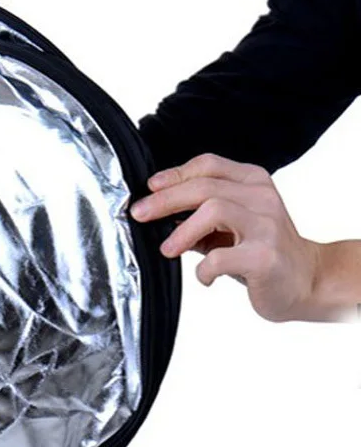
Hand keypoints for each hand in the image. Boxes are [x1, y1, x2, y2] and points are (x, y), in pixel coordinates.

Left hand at [129, 152, 322, 322]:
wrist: (307, 281)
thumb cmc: (260, 250)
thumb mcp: (231, 224)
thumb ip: (198, 214)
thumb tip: (154, 211)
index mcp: (253, 182)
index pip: (208, 165)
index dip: (174, 174)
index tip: (149, 188)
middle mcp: (262, 197)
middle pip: (204, 186)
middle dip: (164, 200)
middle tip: (140, 214)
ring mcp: (267, 225)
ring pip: (213, 210)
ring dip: (182, 231)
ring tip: (167, 250)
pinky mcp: (265, 256)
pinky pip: (221, 256)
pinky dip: (203, 269)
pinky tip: (205, 277)